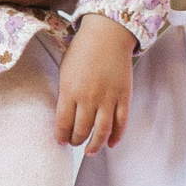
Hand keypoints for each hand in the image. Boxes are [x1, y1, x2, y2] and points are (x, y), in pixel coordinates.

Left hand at [55, 18, 136, 152]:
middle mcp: (88, 98)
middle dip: (77, 141)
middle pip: (82, 130)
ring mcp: (108, 98)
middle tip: (75, 143)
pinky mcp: (124, 96)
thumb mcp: (65, 69)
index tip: (61, 140)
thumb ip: (65, 92)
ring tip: (91, 151)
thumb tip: (64, 115)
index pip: (63, 123)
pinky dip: (117, 136)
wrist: (108, 34)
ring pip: (102, 131)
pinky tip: (111, 143)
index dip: (62, 136)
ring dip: (96, 145)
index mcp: (70, 90)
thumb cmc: (83, 50)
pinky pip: (122, 122)